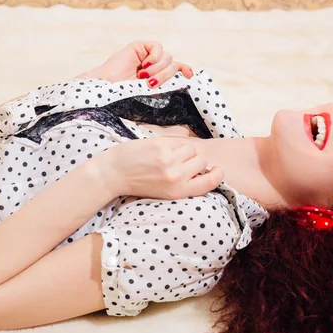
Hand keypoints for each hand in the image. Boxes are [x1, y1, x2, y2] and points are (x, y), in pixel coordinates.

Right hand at [77, 41, 193, 87]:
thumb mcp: (152, 92)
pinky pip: (157, 47)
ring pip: (168, 57)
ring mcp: (146, 55)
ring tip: (143, 77)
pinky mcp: (139, 47)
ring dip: (158, 69)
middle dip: (165, 75)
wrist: (108, 90)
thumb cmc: (127, 95)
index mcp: (157, 76)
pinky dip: (155, 57)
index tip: (189, 75)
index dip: (185, 69)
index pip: (177, 68)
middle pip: (173, 64)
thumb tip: (186, 77)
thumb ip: (168, 84)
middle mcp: (154, 65)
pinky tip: (144, 65)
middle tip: (150, 84)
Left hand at [92, 137, 223, 199]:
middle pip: (202, 162)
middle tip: (180, 162)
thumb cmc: (139, 182)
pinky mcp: (161, 147)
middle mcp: (177, 178)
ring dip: (184, 150)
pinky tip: (161, 148)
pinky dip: (174, 143)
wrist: (114, 174)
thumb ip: (184, 182)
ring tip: (169, 155)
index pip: (209, 183)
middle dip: (194, 160)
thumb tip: (204, 168)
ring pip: (193, 149)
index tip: (217, 170)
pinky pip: (180, 141)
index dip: (218, 175)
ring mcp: (170, 161)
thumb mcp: (165, 191)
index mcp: (179, 192)